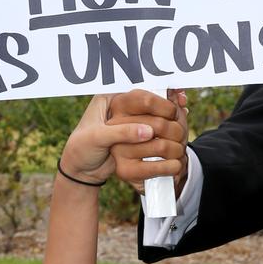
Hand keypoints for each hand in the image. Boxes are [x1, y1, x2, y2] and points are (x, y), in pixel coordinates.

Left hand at [59, 93, 180, 185]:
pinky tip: (177, 136)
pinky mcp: (136, 133)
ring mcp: (129, 119)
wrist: (80, 169)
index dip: (158, 101)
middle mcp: (120, 105)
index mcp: (109, 98)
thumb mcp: (96, 139)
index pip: (139, 94)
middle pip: (152, 102)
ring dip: (171, 120)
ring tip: (182, 130)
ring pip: (157, 114)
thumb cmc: (81, 149)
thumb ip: (121, 133)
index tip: (173, 112)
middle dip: (169, 111)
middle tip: (182, 120)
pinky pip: (156, 127)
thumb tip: (149, 131)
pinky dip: (168, 130)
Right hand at [107, 89, 187, 193]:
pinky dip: (174, 166)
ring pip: (162, 146)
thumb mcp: (163, 112)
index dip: (169, 109)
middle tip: (179, 136)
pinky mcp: (124, 170)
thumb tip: (180, 97)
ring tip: (176, 150)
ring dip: (178, 149)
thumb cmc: (157, 132)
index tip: (173, 115)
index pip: (147, 101)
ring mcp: (117, 148)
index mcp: (120, 104)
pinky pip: (158, 167)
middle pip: (160, 124)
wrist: (143, 164)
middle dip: (178, 131)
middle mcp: (114, 125)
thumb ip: (171, 99)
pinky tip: (174, 164)